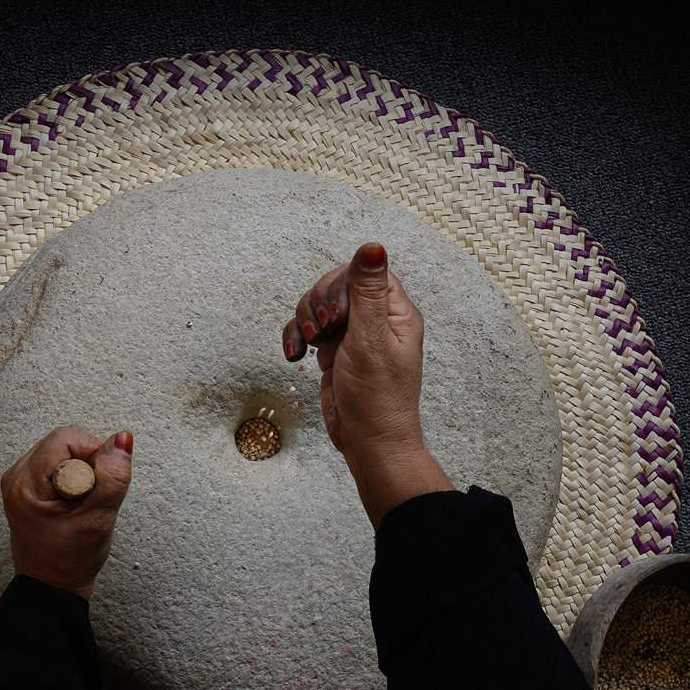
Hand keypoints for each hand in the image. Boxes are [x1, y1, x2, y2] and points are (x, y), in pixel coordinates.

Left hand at [0, 426, 133, 598]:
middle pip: (65, 442)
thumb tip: (123, 439)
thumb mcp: (98, 520)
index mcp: (25, 483)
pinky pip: (60, 465)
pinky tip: (76, 504)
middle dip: (89, 465)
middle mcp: (17, 476)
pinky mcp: (29, 487)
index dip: (93, 456)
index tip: (96, 489)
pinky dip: (76, 479)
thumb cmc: (69, 561)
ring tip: (82, 505)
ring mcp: (21, 481)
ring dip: (84, 473)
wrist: (51, 587)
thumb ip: (113, 478)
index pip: (67, 439)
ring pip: (65, 452)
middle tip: (90, 500)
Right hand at [281, 242, 451, 527]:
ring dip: (304, 319)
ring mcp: (353, 335)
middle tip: (321, 331)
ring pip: (317, 305)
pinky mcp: (334, 351)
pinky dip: (295, 337)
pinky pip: (307, 329)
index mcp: (396, 312)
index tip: (336, 315)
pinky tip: (293, 355)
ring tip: (309, 343)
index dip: (341, 286)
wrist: (368, 444)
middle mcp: (376, 319)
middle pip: (335, 285)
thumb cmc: (377, 399)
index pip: (363, 273)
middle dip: (318, 303)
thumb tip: (373, 245)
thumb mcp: (371, 341)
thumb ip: (367, 293)